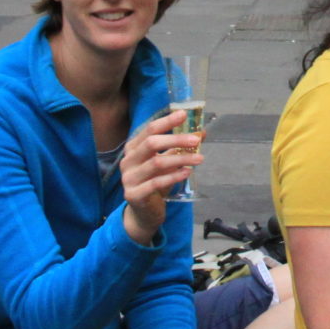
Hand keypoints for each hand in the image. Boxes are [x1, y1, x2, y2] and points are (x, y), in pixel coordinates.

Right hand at [119, 107, 201, 242]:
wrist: (143, 214)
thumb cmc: (154, 183)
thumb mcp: (167, 163)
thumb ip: (179, 148)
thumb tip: (201, 132)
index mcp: (133, 148)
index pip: (149, 129)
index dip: (167, 121)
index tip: (183, 114)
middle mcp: (128, 160)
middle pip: (152, 143)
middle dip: (176, 139)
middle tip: (196, 139)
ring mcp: (129, 178)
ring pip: (157, 163)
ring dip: (181, 159)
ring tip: (199, 158)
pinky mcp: (134, 194)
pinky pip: (156, 183)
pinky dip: (174, 176)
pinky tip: (187, 172)